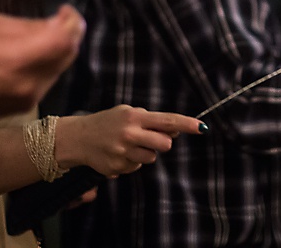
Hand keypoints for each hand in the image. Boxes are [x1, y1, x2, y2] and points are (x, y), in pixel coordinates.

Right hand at [0, 5, 84, 116]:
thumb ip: (29, 26)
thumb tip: (58, 24)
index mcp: (16, 59)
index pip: (64, 41)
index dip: (72, 22)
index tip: (63, 10)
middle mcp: (29, 83)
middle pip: (68, 55)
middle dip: (69, 34)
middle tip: (57, 20)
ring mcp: (30, 98)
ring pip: (60, 68)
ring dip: (58, 50)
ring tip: (40, 38)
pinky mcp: (27, 107)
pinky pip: (48, 80)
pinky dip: (47, 65)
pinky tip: (31, 57)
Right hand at [56, 106, 205, 177]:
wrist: (79, 138)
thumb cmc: (108, 122)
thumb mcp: (128, 113)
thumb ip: (151, 121)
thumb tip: (174, 131)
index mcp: (135, 117)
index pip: (167, 121)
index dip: (187, 124)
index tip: (202, 127)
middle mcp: (130, 134)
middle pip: (165, 144)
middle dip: (162, 143)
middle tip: (149, 139)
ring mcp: (123, 152)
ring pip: (151, 158)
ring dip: (145, 153)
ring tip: (128, 145)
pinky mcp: (117, 167)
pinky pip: (135, 167)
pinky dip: (131, 162)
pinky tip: (118, 154)